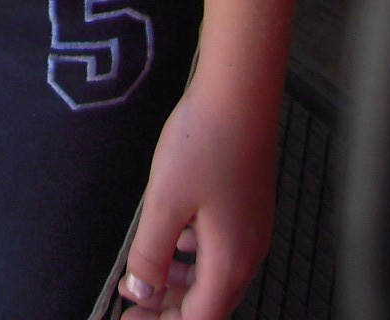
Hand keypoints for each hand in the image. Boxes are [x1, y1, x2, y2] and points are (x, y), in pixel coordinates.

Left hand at [118, 80, 277, 318]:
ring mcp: (252, 227)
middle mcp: (248, 251)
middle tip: (137, 308)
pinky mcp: (249, 204)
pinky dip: (196, 256)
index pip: (200, 319)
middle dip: (174, 311)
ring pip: (217, 274)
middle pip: (211, 302)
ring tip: (151, 277)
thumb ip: (150, 253)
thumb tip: (140, 293)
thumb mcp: (165, 201)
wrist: (241, 93)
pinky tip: (177, 238)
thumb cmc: (203, 142)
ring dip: (184, 284)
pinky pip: (222, 248)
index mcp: (230, 261)